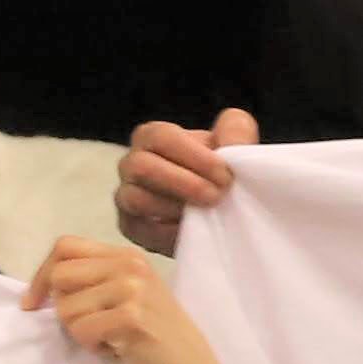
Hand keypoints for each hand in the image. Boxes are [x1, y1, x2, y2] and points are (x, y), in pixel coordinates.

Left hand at [28, 234, 223, 363]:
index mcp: (126, 255)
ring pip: (66, 307)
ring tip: (109, 341)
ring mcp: (133, 288)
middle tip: (88, 329)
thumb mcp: (124, 298)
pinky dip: (92, 346)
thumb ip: (92, 283)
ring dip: (79, 332)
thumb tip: (39, 290)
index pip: (65, 246)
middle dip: (63, 309)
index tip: (33, 304)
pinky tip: (116, 351)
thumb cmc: (152, 342)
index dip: (42, 275)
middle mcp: (130, 264)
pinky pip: (81, 330)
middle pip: (60, 275)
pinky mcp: (133, 316)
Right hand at [113, 105, 254, 257]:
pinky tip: (191, 231)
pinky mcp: (130, 226)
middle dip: (184, 183)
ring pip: (137, 199)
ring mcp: (126, 195)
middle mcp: (132, 162)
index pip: (161, 137)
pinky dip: (166, 233)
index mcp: (153, 136)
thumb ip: (235, 131)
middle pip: (142, 167)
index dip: (194, 157)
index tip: (225, 175)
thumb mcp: (235, 145)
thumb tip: (231, 137)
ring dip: (175, 208)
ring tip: (205, 214)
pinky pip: (139, 229)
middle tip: (217, 196)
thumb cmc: (220, 171)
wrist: (218, 209)